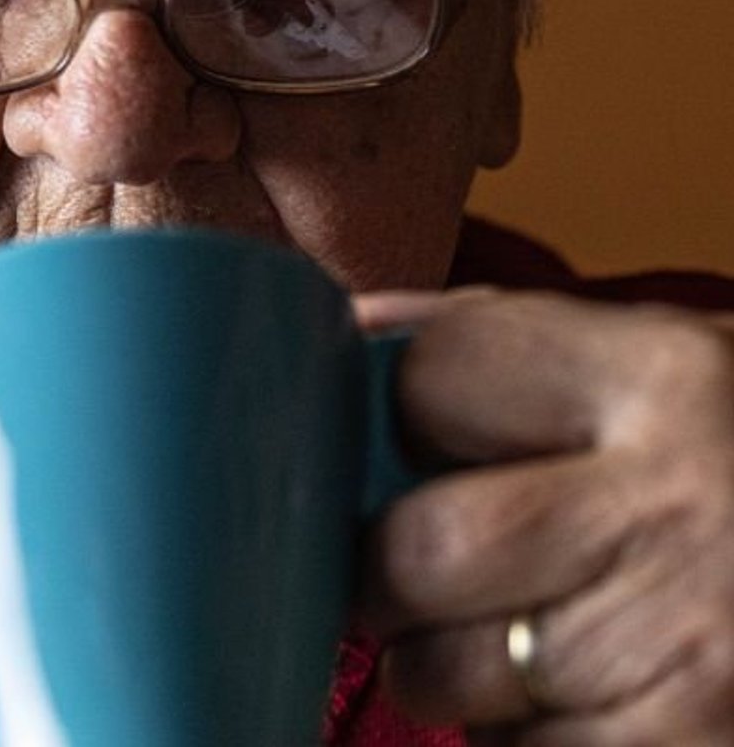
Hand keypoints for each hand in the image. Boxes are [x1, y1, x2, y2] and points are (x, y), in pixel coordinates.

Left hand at [351, 288, 733, 745]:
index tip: (429, 439)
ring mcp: (699, 653)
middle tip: (424, 573)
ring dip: (454, 671)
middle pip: (417, 551)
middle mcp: (683, 510)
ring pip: (451, 681)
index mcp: (667, 378)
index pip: (428, 377)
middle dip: (392, 574)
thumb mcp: (671, 368)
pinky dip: (528, 744)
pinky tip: (594, 701)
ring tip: (532, 637)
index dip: (404, 413)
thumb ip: (504, 342)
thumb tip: (340, 333)